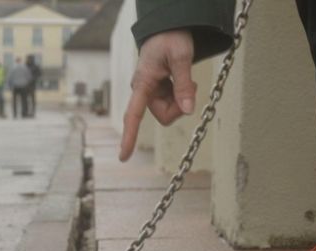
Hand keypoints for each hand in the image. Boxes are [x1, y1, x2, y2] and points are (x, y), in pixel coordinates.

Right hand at [119, 30, 196, 161]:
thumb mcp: (181, 57)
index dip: (130, 136)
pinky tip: (182, 80)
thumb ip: (184, 84)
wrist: (169, 28)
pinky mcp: (159, 92)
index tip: (124, 157)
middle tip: (191, 86)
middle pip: (165, 116)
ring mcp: (151, 92)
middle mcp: (144, 91)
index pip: (134, 114)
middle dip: (180, 107)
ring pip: (171, 112)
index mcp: (143, 83)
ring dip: (182, 100)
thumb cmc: (171, 38)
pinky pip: (173, 104)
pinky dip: (182, 96)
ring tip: (185, 78)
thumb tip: (187, 110)